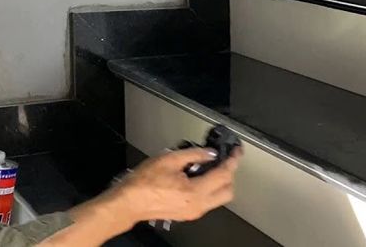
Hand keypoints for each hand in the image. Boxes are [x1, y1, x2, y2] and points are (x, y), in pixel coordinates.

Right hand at [47, 147, 241, 245]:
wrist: (128, 203)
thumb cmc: (143, 183)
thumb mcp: (169, 159)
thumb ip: (194, 155)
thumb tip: (210, 153)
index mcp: (194, 192)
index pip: (224, 175)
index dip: (232, 160)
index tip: (236, 151)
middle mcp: (197, 206)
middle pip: (228, 191)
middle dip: (230, 174)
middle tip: (225, 158)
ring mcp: (193, 212)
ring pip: (219, 198)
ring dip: (220, 182)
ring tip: (211, 165)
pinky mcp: (187, 213)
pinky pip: (208, 201)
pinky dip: (210, 188)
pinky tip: (200, 176)